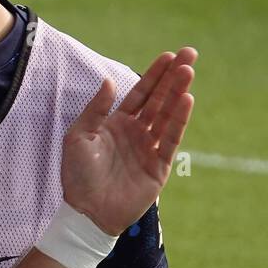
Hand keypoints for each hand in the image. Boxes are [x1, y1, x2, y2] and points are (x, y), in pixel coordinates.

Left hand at [62, 47, 196, 235]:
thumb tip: (109, 81)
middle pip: (159, 100)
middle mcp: (136, 133)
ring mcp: (149, 150)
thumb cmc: (77, 176)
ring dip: (178, 93)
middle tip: (190, 55)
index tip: (169, 56)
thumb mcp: (78, 137)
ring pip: (167, 115)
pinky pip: (171, 140)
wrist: (86, 212)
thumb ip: (95, 110)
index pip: (140, 94)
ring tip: (188, 72)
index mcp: (117, 124)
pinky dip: (179, 121)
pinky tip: (187, 101)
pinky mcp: (159, 167)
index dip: (154, 75)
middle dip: (173, 77)